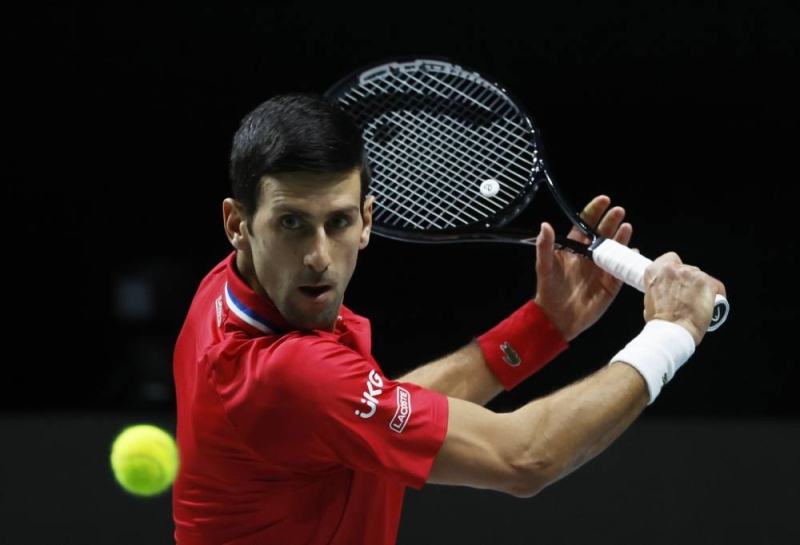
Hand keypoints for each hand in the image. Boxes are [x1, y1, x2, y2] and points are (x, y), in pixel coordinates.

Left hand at [534, 195, 631, 340]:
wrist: (558, 319)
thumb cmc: (549, 291)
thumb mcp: (545, 267)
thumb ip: (545, 247)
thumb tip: (545, 226)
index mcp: (574, 249)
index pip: (585, 225)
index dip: (594, 211)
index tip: (603, 200)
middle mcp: (589, 256)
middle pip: (604, 234)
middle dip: (611, 221)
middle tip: (619, 211)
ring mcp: (601, 269)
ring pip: (615, 249)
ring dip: (621, 237)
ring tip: (626, 226)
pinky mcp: (611, 284)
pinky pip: (623, 270)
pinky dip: (629, 260)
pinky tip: (633, 251)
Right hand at [643, 252, 726, 345]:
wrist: (672, 331)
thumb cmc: (659, 322)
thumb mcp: (648, 301)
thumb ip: (656, 290)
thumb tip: (663, 293)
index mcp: (655, 271)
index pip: (669, 259)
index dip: (674, 270)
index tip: (676, 279)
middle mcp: (673, 268)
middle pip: (686, 268)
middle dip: (688, 280)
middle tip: (687, 295)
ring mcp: (691, 274)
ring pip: (701, 276)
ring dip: (700, 287)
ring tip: (698, 303)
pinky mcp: (707, 283)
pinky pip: (716, 285)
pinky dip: (716, 294)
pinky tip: (712, 304)